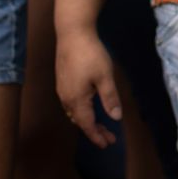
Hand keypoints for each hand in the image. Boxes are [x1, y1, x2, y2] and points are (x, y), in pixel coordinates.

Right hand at [55, 28, 120, 148]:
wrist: (72, 33)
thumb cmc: (90, 55)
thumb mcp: (105, 77)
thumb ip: (110, 98)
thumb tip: (116, 118)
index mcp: (77, 100)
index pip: (87, 125)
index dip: (97, 136)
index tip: (108, 144)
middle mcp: (66, 98)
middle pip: (80, 121)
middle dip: (94, 131)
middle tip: (109, 138)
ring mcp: (62, 89)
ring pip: (74, 113)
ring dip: (87, 121)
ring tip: (100, 125)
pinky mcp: (62, 81)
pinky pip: (70, 104)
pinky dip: (81, 111)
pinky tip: (88, 106)